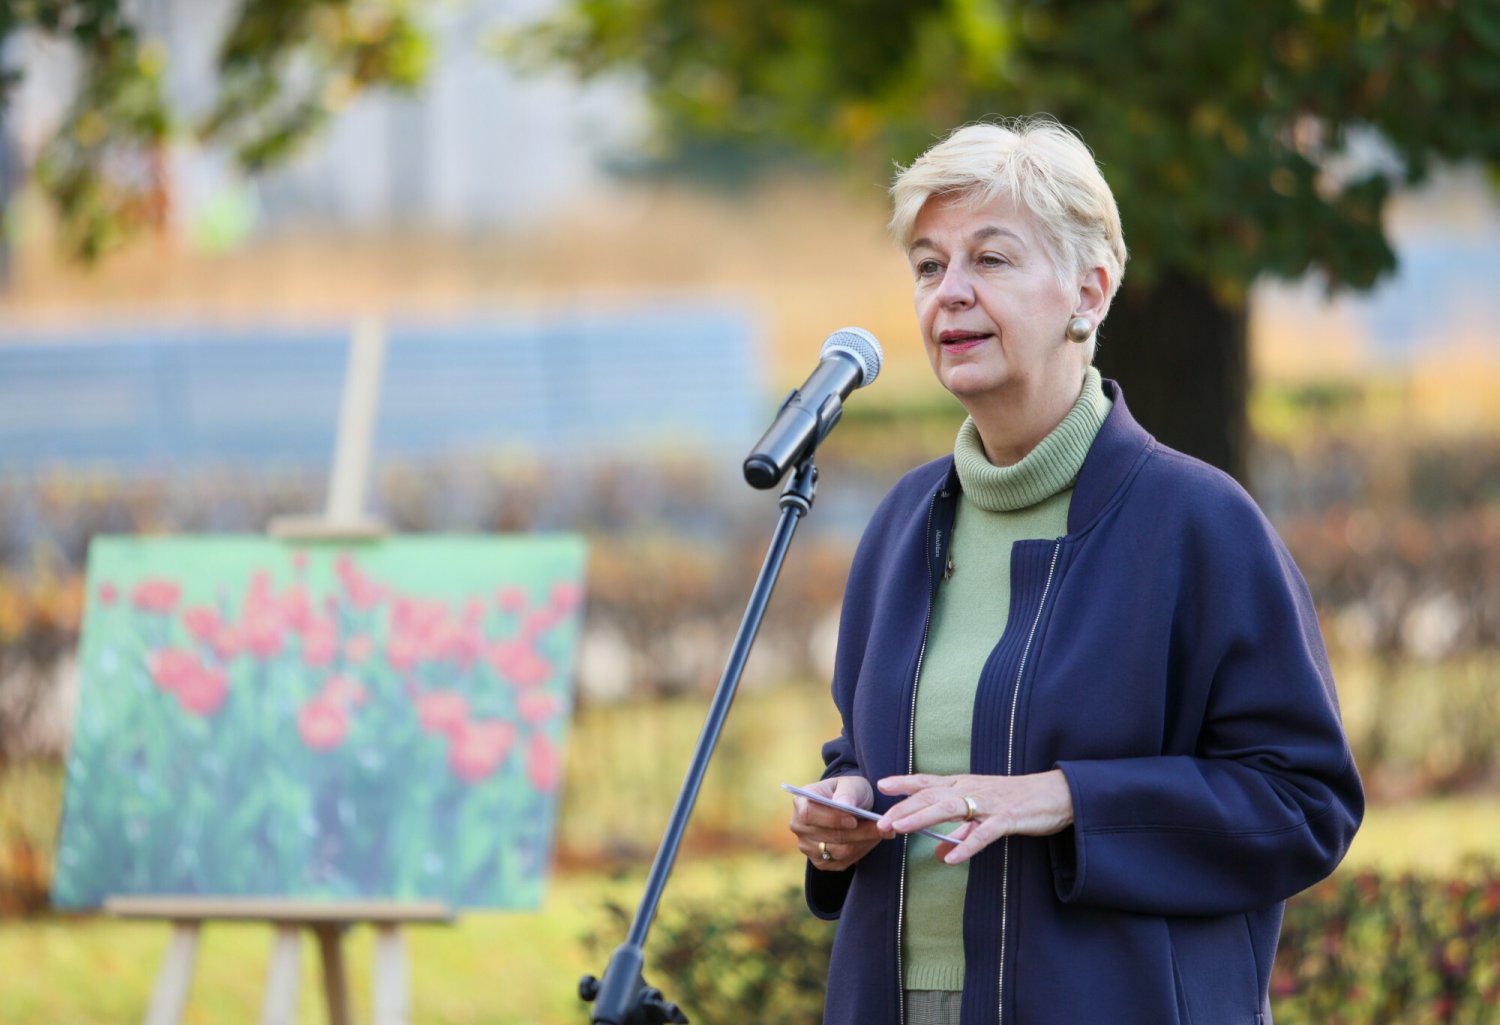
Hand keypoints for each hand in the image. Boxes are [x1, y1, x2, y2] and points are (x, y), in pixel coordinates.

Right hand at [788, 775, 882, 870]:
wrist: (851, 807)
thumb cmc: (849, 791)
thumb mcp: (851, 784)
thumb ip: (847, 793)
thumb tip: (845, 805)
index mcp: (801, 801)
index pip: (809, 814)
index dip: (831, 819)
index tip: (854, 819)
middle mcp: (799, 826)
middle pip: (827, 836)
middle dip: (858, 832)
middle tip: (882, 827)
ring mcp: (807, 846)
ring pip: (839, 851)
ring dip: (863, 842)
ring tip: (883, 832)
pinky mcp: (820, 862)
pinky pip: (843, 862)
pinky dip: (861, 851)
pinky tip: (871, 840)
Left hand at [876, 770, 1073, 865]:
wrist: (1057, 793)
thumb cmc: (1018, 801)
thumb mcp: (984, 814)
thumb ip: (960, 832)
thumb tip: (939, 854)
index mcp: (965, 785)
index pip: (929, 782)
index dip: (905, 782)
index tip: (881, 784)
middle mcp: (972, 790)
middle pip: (931, 796)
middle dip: (904, 808)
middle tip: (880, 822)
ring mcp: (988, 804)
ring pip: (949, 808)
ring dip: (922, 819)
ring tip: (900, 829)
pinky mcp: (1006, 819)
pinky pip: (983, 834)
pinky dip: (967, 846)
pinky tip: (951, 858)